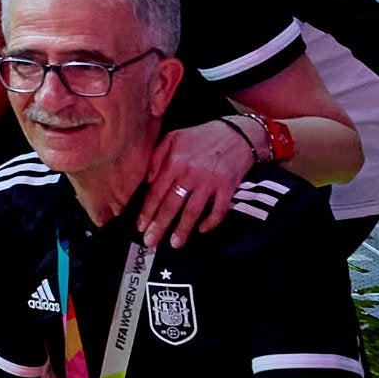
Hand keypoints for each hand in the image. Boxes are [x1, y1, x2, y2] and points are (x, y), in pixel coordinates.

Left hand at [134, 114, 257, 246]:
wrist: (238, 133)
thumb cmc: (201, 136)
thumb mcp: (173, 138)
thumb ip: (157, 158)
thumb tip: (148, 182)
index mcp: (174, 162)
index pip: (156, 192)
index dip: (148, 211)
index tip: (140, 227)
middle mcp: (190, 174)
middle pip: (172, 204)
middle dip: (160, 225)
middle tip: (150, 242)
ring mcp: (210, 182)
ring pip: (193, 210)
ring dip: (183, 229)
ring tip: (174, 244)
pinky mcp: (228, 187)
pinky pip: (219, 209)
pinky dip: (211, 222)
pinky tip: (202, 230)